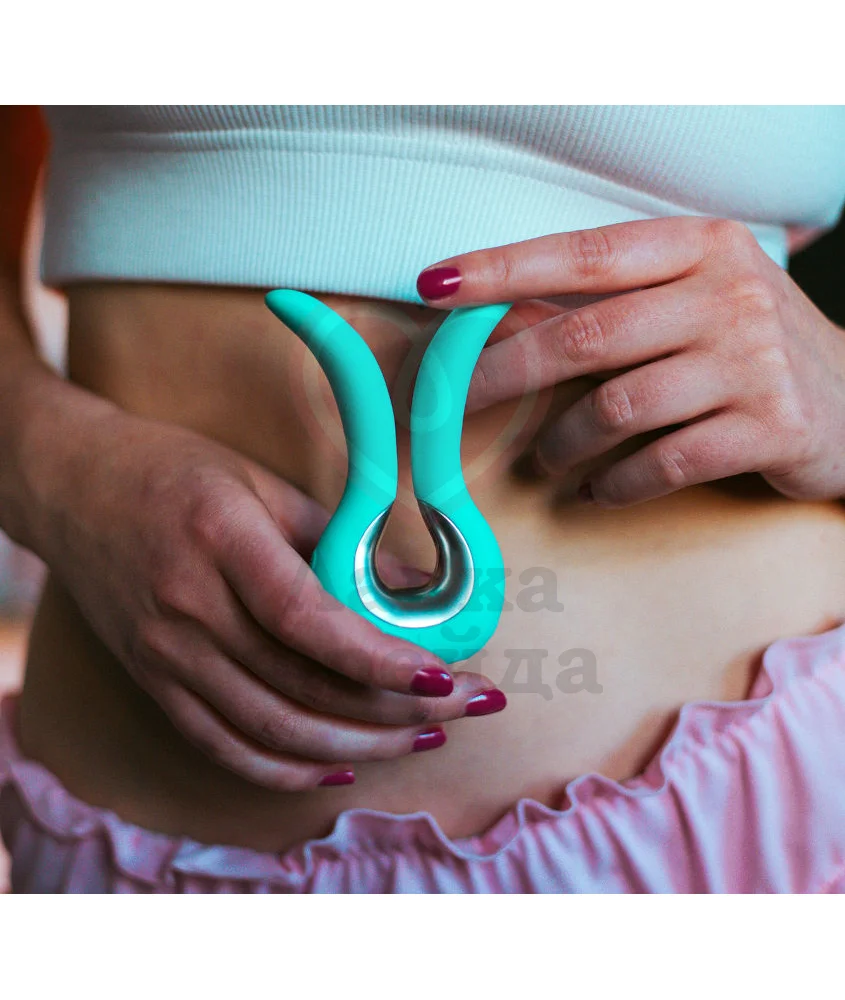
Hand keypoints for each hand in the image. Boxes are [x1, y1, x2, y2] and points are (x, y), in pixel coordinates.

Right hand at [32, 405, 502, 789]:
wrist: (71, 487)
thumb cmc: (172, 470)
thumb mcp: (262, 484)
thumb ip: (340, 538)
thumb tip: (419, 585)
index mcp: (222, 543)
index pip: (310, 622)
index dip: (382, 659)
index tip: (445, 676)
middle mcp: (189, 609)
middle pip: (301, 684)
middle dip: (393, 709)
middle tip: (461, 710)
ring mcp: (165, 654)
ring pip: (269, 727)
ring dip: (353, 745)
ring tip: (418, 739)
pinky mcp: (153, 680)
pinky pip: (220, 743)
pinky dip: (281, 768)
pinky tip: (335, 767)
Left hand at [416, 217, 844, 506]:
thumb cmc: (749, 349)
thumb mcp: (693, 302)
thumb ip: (615, 305)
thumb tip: (502, 322)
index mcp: (700, 247)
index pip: (584, 254)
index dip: (502, 270)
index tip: (434, 286)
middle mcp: (729, 294)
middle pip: (585, 336)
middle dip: (502, 373)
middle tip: (454, 402)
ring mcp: (754, 361)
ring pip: (618, 407)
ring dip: (563, 442)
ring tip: (545, 458)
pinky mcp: (773, 427)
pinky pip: (663, 463)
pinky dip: (615, 485)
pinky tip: (597, 492)